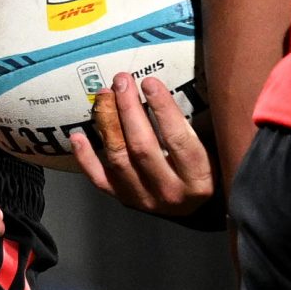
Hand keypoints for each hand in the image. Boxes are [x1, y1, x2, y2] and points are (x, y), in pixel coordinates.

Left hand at [70, 72, 214, 217]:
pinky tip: (78, 135)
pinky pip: (100, 180)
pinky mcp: (125, 201)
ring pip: (119, 159)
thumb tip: (168, 87)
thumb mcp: (212, 149)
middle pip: (142, 147)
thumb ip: (196, 126)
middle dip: (129, 109)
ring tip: (104, 96)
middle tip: (122, 81)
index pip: (177, 139)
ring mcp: (145, 199)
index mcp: (198, 178)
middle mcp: (171, 192)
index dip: (162, 108)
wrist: (194, 208)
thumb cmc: (203, 169)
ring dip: (108, 124)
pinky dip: (86, 158)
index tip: (150, 82)